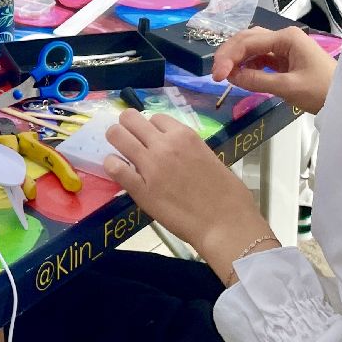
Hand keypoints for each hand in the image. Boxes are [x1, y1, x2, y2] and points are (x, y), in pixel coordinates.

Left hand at [104, 110, 272, 276]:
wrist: (225, 225)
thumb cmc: (228, 195)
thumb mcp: (210, 158)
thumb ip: (189, 150)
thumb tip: (177, 152)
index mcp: (185, 136)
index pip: (156, 117)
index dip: (152, 128)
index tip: (152, 139)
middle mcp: (164, 145)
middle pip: (130, 118)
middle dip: (127, 126)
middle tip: (130, 141)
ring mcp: (150, 165)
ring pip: (116, 135)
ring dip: (116, 141)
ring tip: (121, 152)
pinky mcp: (139, 188)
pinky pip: (113, 166)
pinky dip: (112, 165)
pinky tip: (119, 171)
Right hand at [211, 27, 336, 113]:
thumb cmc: (322, 90)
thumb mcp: (288, 87)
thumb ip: (257, 80)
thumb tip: (231, 77)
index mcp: (286, 37)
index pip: (248, 42)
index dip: (229, 58)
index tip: (217, 77)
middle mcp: (283, 36)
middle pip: (247, 38)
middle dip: (228, 54)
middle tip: (216, 75)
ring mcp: (285, 47)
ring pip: (251, 46)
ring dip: (236, 58)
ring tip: (224, 75)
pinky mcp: (285, 58)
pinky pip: (260, 57)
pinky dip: (247, 64)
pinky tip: (239, 74)